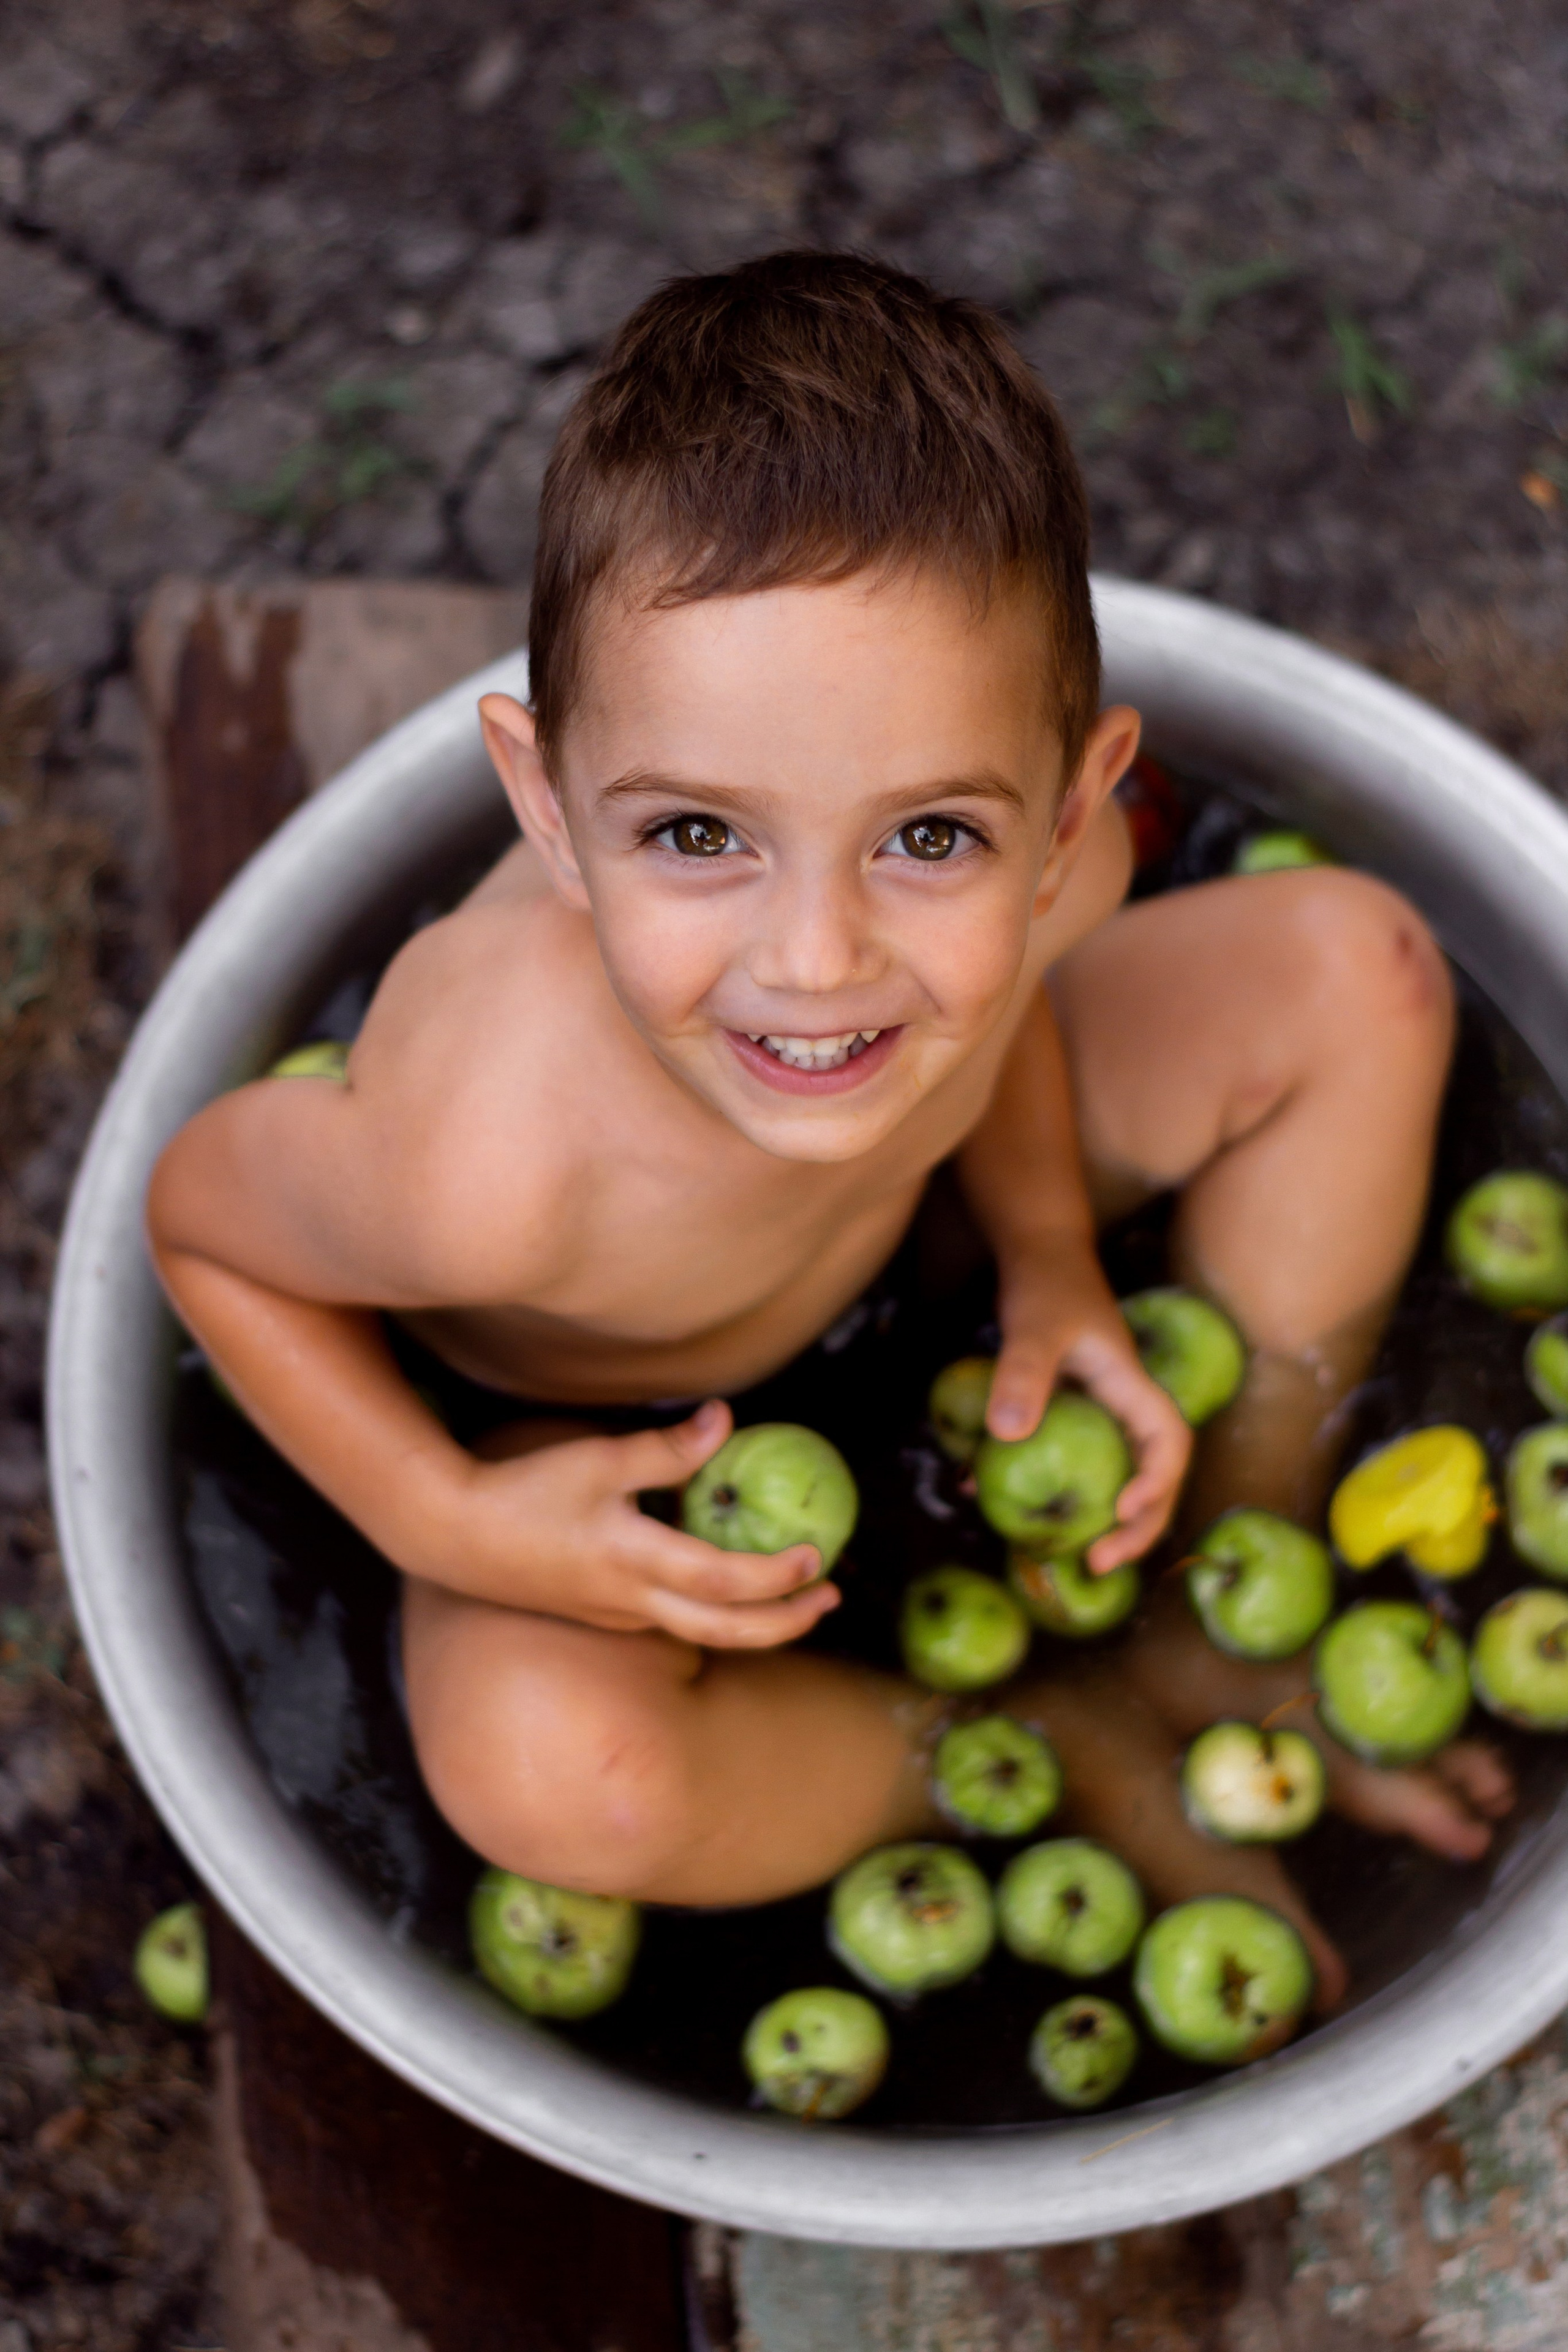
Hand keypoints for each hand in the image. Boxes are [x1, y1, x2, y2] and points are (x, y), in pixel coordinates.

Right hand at [421, 1400, 841, 1648]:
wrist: (451, 1534)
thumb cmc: (524, 1491)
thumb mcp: (597, 1459)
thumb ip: (666, 1448)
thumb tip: (725, 1418)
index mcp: (636, 1562)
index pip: (725, 1583)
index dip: (777, 1576)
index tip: (816, 1555)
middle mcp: (633, 1600)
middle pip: (727, 1631)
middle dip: (786, 1622)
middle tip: (830, 1600)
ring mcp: (617, 1613)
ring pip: (702, 1633)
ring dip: (755, 1622)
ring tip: (795, 1598)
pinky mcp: (600, 1610)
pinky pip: (672, 1622)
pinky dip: (714, 1613)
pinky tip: (725, 1588)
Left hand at [984, 1241, 1192, 1573]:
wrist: (1036, 1252)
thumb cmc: (1045, 1283)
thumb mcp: (1032, 1326)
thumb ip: (1022, 1373)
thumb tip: (1008, 1434)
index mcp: (1132, 1387)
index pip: (1168, 1443)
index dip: (1159, 1484)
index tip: (1124, 1512)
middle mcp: (1122, 1405)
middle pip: (1152, 1473)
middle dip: (1137, 1526)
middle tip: (1098, 1563)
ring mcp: (1097, 1411)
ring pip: (1113, 1473)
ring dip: (1099, 1518)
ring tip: (1068, 1556)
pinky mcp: (1066, 1411)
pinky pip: (1066, 1458)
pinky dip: (1041, 1482)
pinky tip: (985, 1493)